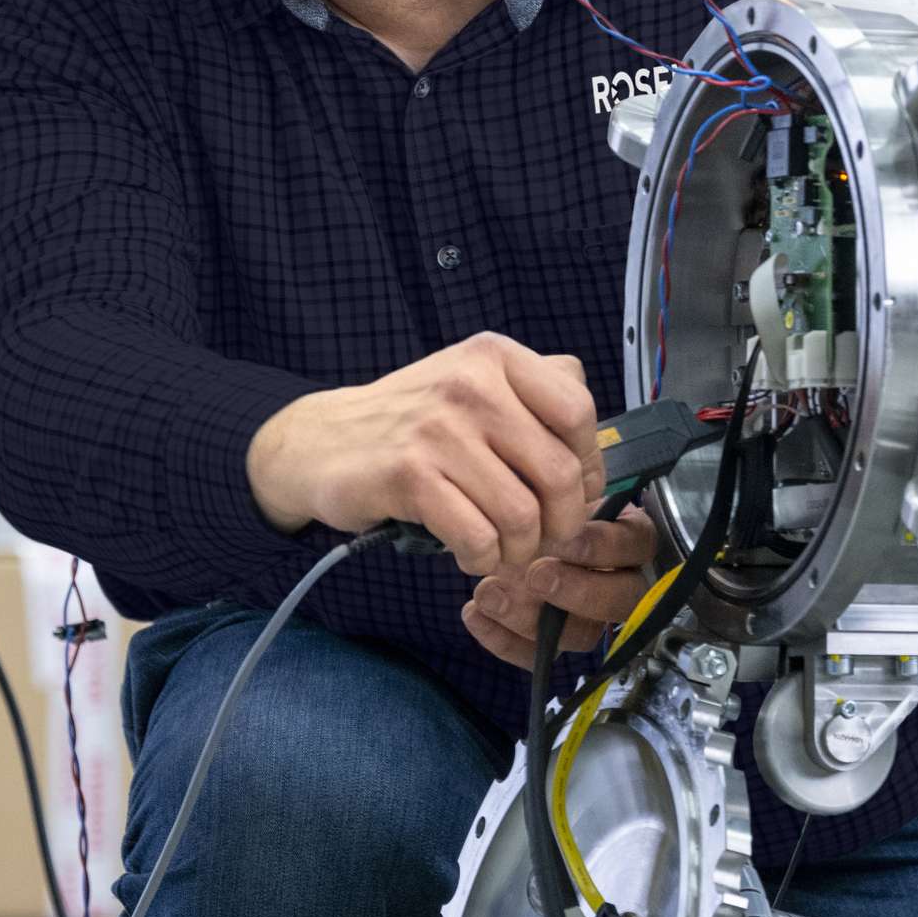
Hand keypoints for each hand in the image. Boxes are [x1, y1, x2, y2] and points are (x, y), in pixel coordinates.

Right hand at [246, 333, 599, 574]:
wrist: (321, 440)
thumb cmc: (410, 422)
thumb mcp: (472, 381)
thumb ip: (536, 394)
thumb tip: (596, 446)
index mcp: (494, 357)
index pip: (578, 412)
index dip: (587, 466)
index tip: (573, 494)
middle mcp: (470, 384)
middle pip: (558, 474)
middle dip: (561, 524)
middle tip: (543, 540)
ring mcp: (438, 429)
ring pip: (522, 515)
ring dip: (519, 551)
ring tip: (501, 550)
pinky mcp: (410, 475)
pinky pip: (477, 537)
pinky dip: (481, 559)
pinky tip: (468, 553)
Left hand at [462, 506, 658, 668]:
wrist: (515, 522)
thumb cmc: (545, 501)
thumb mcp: (556, 489)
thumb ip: (558, 497)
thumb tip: (545, 504)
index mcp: (631, 537)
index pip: (633, 546)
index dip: (601, 547)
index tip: (564, 538)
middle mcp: (621, 582)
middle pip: (619, 601)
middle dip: (575, 591)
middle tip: (536, 575)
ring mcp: (590, 618)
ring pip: (580, 635)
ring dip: (531, 618)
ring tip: (488, 593)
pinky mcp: (557, 641)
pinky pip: (539, 654)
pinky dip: (503, 641)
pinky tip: (474, 614)